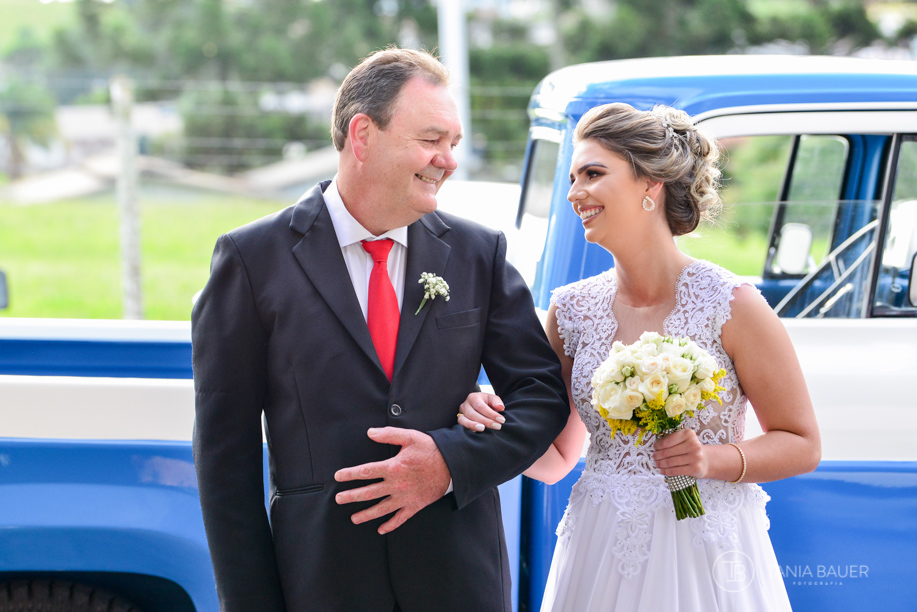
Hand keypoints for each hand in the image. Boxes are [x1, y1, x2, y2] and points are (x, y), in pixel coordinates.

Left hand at [334, 427, 450, 534]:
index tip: (338, 477)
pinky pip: (400, 518)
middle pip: (369, 492)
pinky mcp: (415, 506)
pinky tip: (381, 529)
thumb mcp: (410, 437)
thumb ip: (388, 435)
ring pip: (381, 509)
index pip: (366, 472)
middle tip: (338, 499)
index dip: (350, 474)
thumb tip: (369, 433)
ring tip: (354, 518)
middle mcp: (396, 485)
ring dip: (366, 514)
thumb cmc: (431, 450)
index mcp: (393, 467)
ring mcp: (405, 498)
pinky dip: (390, 525)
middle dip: (351, 496)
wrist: (453, 466)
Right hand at [457, 392, 505, 431]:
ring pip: (463, 420)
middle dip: (485, 421)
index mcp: (473, 397)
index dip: (491, 414)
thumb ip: (496, 402)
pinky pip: (461, 426)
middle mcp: (465, 405)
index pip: (481, 406)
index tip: (501, 420)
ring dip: (473, 425)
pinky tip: (477, 432)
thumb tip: (501, 407)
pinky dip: (469, 429)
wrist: (480, 406)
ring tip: (483, 429)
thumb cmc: (487, 403)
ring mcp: (461, 413)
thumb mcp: (493, 399)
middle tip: (497, 426)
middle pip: (472, 414)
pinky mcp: (460, 421)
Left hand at [653, 428, 707, 478]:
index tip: (655, 447)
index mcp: (689, 434)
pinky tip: (661, 470)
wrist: (704, 460)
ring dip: (660, 464)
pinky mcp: (695, 469)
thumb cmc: (689, 448)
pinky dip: (666, 471)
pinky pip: (676, 471)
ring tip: (656, 463)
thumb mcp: (682, 439)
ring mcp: (696, 457)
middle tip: (654, 457)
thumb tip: (655, 446)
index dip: (658, 445)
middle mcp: (694, 445)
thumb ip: (670, 440)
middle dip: (658, 455)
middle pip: (668, 452)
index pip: (667, 441)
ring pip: (671, 462)